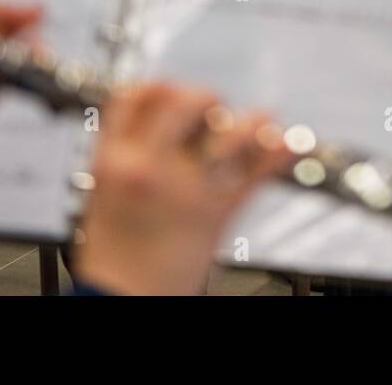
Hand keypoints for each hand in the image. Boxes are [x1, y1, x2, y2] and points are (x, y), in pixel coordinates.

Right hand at [74, 84, 290, 295]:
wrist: (121, 304)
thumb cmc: (113, 259)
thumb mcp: (104, 196)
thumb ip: (131, 157)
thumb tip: (159, 126)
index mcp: (113, 159)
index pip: (138, 94)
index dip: (163, 86)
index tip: (176, 90)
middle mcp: (150, 166)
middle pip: (187, 101)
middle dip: (207, 101)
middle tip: (213, 114)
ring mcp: (186, 188)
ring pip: (231, 133)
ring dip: (251, 124)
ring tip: (258, 125)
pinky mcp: (217, 214)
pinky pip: (257, 174)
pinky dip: (279, 154)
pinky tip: (287, 145)